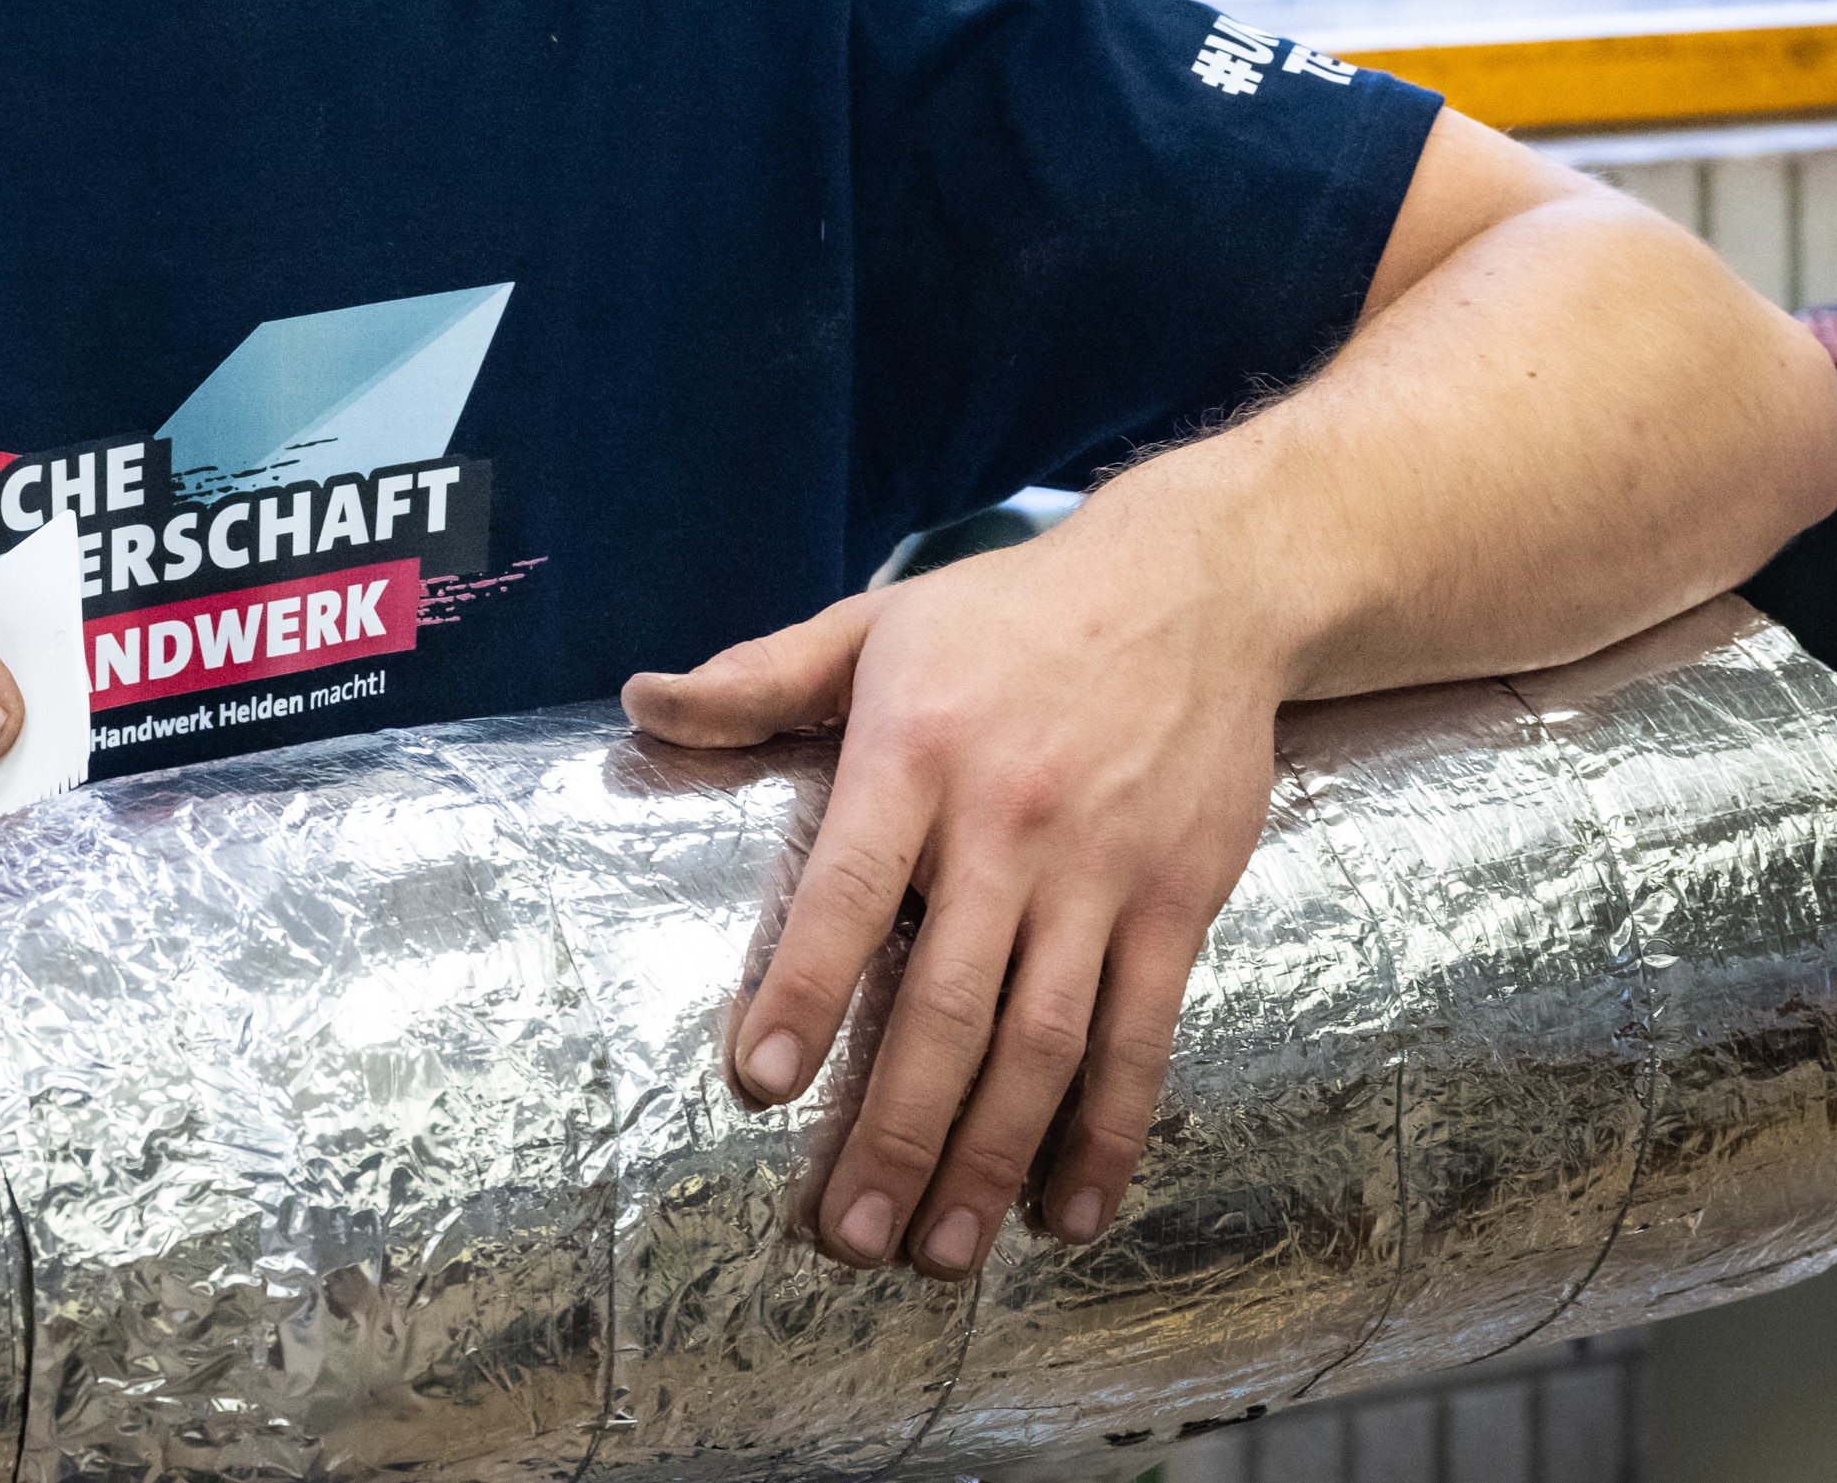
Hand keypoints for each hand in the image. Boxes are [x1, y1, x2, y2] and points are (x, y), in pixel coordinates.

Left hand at [621, 506, 1283, 1280]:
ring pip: (1042, 1042)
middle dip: (894, 1128)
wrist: (1197, 586)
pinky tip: (1069, 1211)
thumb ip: (756, 678)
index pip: (849, 891)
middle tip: (849, 1234)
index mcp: (916, 753)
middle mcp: (1010, 824)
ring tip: (938, 1249)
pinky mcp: (1176, 905)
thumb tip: (640, 705)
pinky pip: (1140, 1037)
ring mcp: (1101, 874)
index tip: (758, 1084)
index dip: (805, 992)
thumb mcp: (874, 624)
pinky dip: (1107, 1132)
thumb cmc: (1010, 613)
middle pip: (948, 1002)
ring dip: (991, 1156)